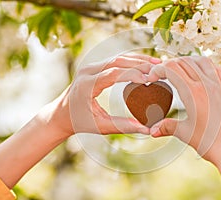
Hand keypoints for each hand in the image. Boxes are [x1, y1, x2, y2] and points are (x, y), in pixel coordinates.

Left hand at [0, 54, 161, 187]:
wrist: (61, 114)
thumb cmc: (79, 122)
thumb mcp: (101, 126)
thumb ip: (123, 126)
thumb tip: (146, 129)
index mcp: (87, 85)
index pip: (114, 73)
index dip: (133, 74)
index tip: (150, 79)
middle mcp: (88, 71)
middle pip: (118, 61)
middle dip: (140, 63)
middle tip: (159, 67)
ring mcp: (91, 66)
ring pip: (118, 57)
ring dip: (137, 59)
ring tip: (156, 63)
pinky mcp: (95, 67)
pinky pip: (115, 60)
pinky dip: (131, 61)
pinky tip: (144, 64)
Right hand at [147, 56, 220, 198]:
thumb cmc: (211, 143)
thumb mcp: (185, 134)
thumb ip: (167, 127)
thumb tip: (152, 130)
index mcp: (193, 93)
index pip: (172, 68)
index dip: (158, 70)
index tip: (152, 78)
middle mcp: (208, 84)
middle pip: (184, 61)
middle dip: (169, 65)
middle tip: (161, 74)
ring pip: (201, 60)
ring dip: (187, 61)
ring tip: (179, 71)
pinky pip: (216, 68)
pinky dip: (204, 66)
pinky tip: (200, 75)